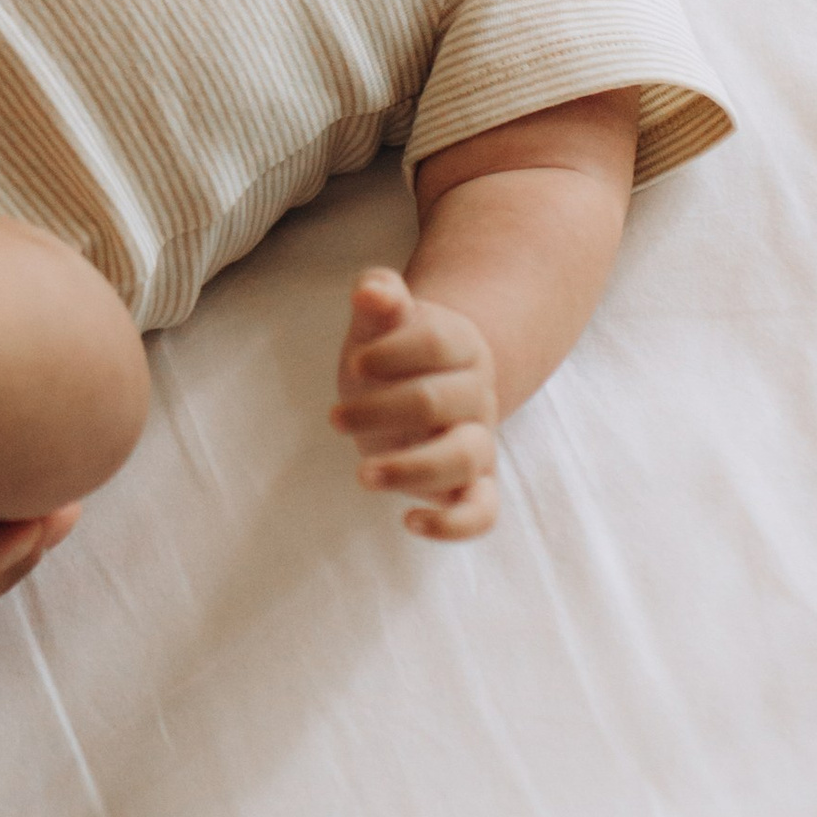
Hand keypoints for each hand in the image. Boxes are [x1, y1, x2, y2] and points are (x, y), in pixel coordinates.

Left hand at [330, 265, 499, 539]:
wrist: (423, 386)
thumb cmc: (391, 352)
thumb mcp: (380, 321)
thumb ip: (379, 294)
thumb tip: (371, 291)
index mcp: (462, 344)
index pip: (437, 342)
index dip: (392, 353)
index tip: (357, 365)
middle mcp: (478, 394)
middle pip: (440, 401)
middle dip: (380, 409)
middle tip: (334, 418)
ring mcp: (479, 442)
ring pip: (464, 457)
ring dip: (410, 467)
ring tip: (362, 474)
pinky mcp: (472, 485)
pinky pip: (482, 512)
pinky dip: (454, 524)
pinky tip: (409, 521)